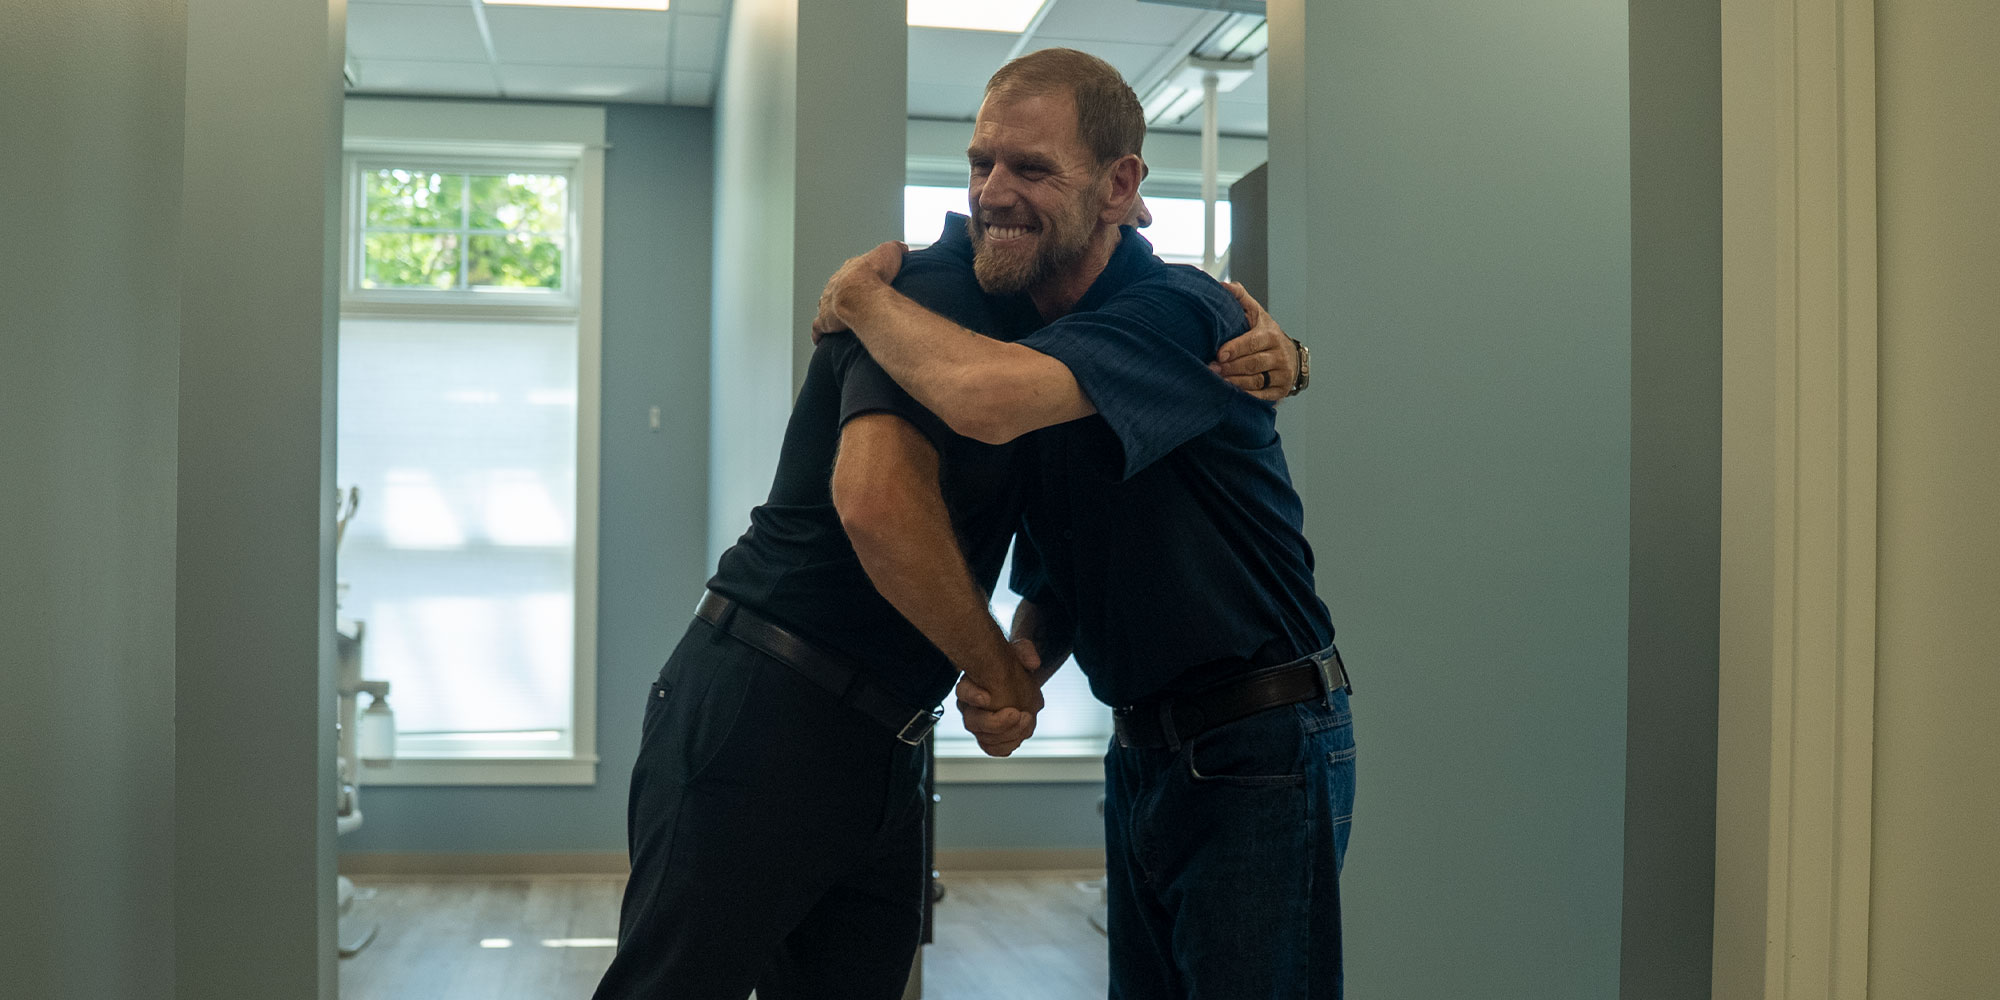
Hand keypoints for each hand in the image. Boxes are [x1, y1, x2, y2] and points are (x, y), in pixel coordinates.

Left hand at [811, 241, 906, 344]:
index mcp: (850, 270)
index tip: (864, 283)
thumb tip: (902, 248)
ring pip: (825, 306)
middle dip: (843, 295)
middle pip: (837, 288)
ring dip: (830, 312)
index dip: (858, 277)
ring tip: (838, 320)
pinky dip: (819, 333)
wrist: (860, 294)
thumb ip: (895, 249)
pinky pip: (818, 328)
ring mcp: (827, 303)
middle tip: (854, 304)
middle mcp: (835, 285)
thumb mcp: (890, 253)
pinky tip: (821, 338)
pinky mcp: (824, 321)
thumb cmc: (875, 276)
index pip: (851, 271)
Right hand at [956, 640, 1041, 756]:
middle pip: (973, 721)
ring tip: (1027, 720)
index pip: (963, 691)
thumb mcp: (1019, 651)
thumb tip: (1033, 661)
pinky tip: (1021, 735)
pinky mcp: (990, 736)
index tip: (986, 697)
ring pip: (985, 738)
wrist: (1017, 679)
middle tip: (1019, 713)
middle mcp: (970, 706)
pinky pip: (993, 749)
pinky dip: (1007, 746)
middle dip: (997, 722)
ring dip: (1009, 734)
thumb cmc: (1012, 664)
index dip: (972, 695)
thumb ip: (1025, 652)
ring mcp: (979, 724)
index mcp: (971, 684)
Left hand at [1209, 282, 1296, 402]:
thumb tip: (1222, 285)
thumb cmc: (1265, 334)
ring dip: (1235, 382)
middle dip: (1230, 367)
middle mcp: (1279, 355)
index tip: (1219, 354)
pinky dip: (1245, 395)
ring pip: (1256, 381)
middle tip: (1211, 369)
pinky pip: (1261, 396)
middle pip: (1252, 364)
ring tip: (1217, 381)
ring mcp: (1281, 374)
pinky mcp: (1280, 390)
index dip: (1235, 349)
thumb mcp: (1256, 314)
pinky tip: (1231, 393)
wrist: (1290, 356)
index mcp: (1271, 335)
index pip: (1252, 342)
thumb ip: (1240, 298)